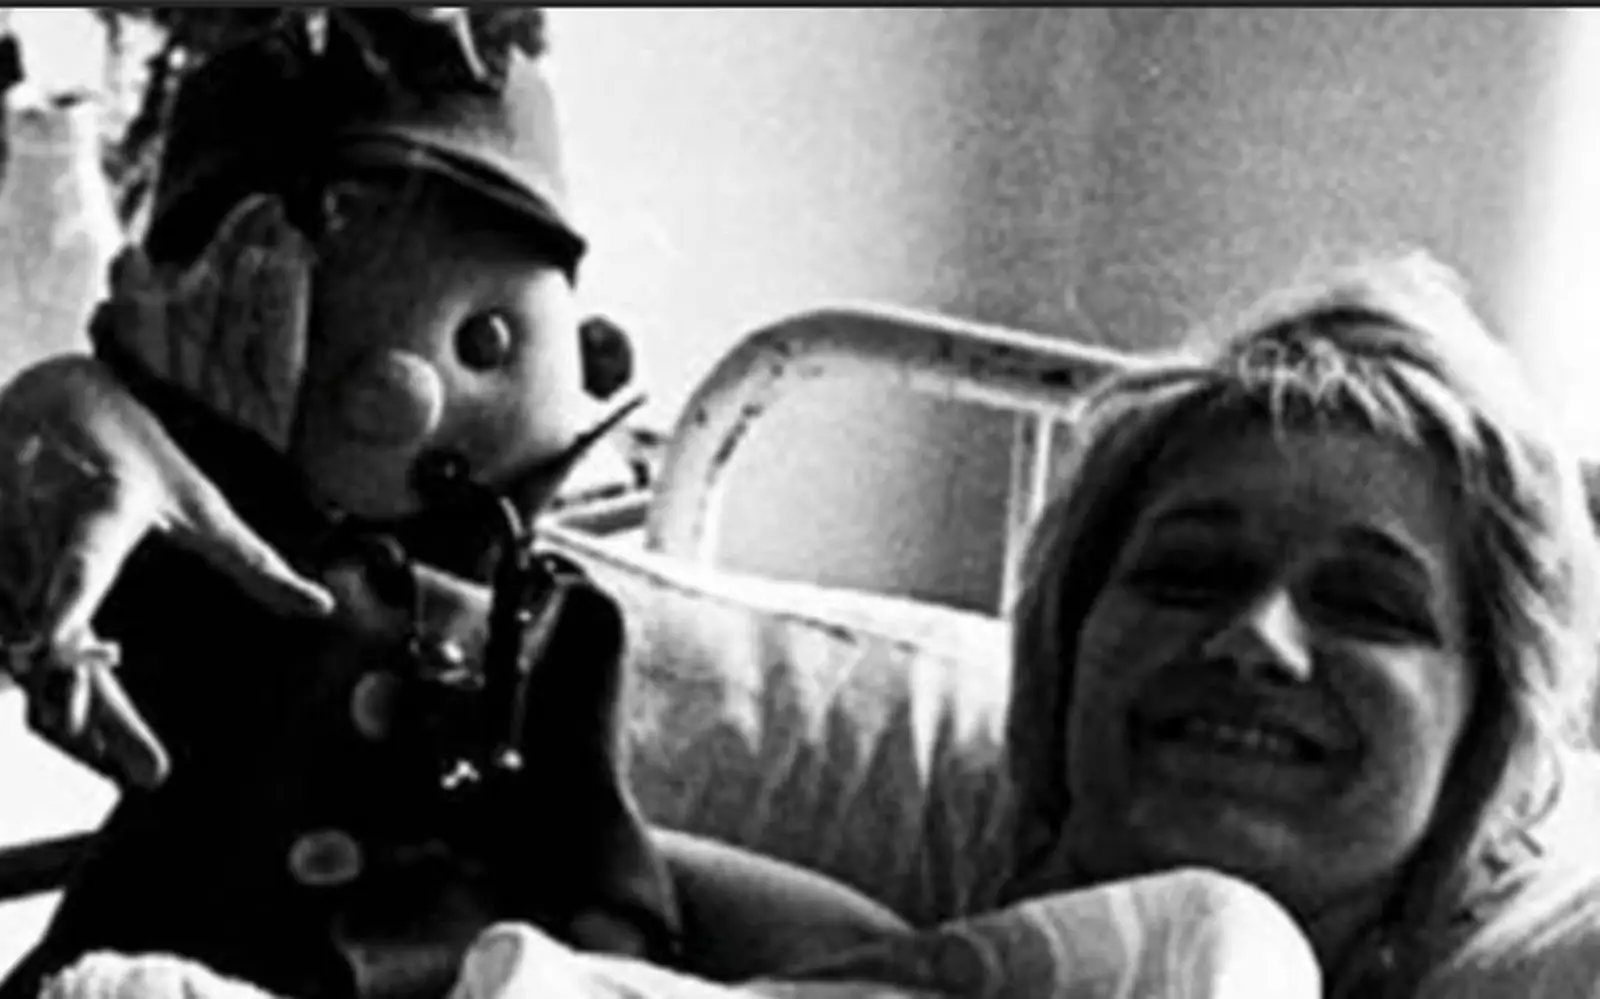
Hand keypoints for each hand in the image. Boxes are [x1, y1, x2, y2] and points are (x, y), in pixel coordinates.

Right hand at [0, 354, 334, 789]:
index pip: (82, 557)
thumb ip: (252, 560)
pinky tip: (83, 721)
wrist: (47, 397)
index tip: (57, 636)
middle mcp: (39, 531)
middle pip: (52, 633)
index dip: (67, 595)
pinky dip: (42, 680)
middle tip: (146, 768)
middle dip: (91, 706)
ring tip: (127, 757)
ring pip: (20, 646)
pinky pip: (8, 639)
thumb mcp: (200, 500)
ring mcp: (1, 550)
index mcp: (101, 508)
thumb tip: (320, 606)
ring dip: (68, 706)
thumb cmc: (135, 450)